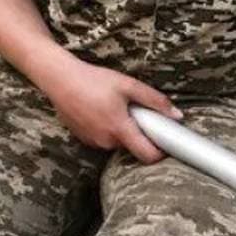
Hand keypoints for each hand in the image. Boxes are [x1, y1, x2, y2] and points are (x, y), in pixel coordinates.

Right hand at [40, 57, 180, 162]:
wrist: (59, 79)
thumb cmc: (93, 80)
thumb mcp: (128, 85)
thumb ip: (155, 100)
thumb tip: (176, 115)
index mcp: (120, 129)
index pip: (147, 156)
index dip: (160, 151)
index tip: (165, 141)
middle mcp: (106, 141)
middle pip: (132, 146)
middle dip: (137, 132)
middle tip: (133, 110)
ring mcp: (93, 141)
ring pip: (117, 141)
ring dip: (121, 129)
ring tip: (113, 106)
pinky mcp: (83, 138)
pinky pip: (103, 138)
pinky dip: (106, 127)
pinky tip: (99, 109)